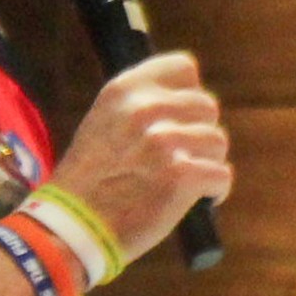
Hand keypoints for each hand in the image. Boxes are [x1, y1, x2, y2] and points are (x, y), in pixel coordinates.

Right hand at [50, 51, 230, 266]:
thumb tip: (186, 101)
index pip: (184, 69)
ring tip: (183, 181)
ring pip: (217, 142)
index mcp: (125, 90)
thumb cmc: (90, 181)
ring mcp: (164, 141)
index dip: (189, 95)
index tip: (182, 118)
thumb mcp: (103, 123)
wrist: (73, 227)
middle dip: (199, 134)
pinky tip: (196, 200)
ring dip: (207, 163)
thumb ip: (140, 106)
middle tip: (180, 159)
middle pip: (207, 107)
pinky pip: (221, 175)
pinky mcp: (181, 175)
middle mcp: (145, 108)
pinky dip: (214, 191)